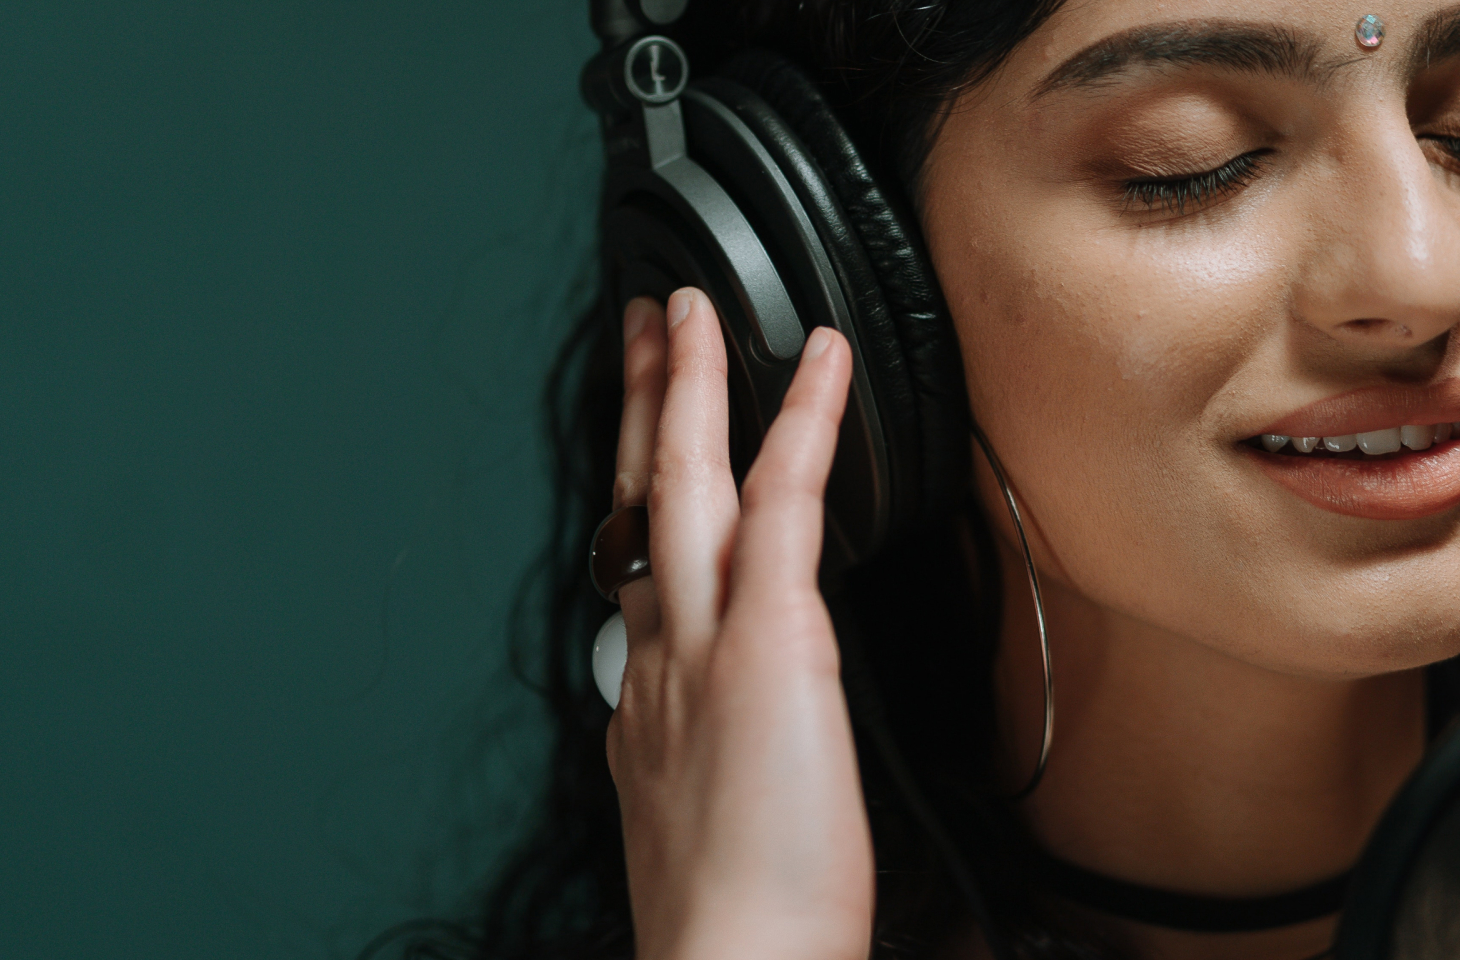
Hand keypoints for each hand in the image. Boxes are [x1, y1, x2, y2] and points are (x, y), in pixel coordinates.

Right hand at [605, 288, 873, 959]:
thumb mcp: (692, 829)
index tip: (644, 456)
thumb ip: (688, 763)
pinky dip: (803, 423)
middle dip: (641, 412)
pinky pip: (784, 504)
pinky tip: (822, 362)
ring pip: (687, 486)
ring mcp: (702, 643)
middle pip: (639, 507)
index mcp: (643, 710)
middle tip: (644, 335)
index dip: (639, 501)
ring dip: (689, 386)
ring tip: (695, 311)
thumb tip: (689, 748)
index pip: (638, 576)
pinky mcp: (767, 640)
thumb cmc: (739, 923)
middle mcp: (656, 662)